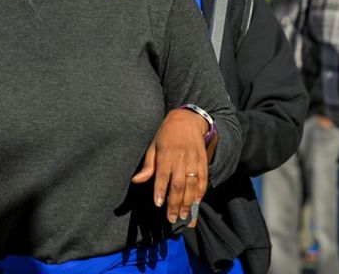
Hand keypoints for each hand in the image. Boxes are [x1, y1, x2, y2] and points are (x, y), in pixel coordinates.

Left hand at [131, 108, 210, 225]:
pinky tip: (196, 202)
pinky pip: (203, 179)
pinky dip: (200, 192)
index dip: (160, 190)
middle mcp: (181, 157)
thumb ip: (148, 166)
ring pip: (191, 184)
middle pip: (178, 184)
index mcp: (166, 154)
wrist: (188, 120)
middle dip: (175, 203)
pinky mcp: (203, 161)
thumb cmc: (166, 135)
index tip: (158, 204)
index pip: (162, 175)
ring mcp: (193, 159)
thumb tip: (136, 180)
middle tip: (172, 218)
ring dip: (188, 202)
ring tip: (184, 215)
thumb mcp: (153, 146)